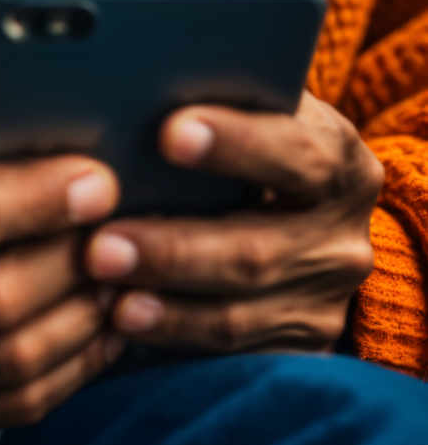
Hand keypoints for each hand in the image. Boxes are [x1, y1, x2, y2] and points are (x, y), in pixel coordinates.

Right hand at [0, 108, 121, 435]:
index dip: (34, 198)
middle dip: (74, 261)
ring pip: (5, 362)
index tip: (98, 179)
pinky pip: (0, 409)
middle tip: (127, 227)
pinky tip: (98, 331)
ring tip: (124, 275)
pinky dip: (66, 371)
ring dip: (84, 319)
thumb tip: (53, 124)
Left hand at [84, 91, 382, 355]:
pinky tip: (124, 329)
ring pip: (239, 316)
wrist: (303, 218)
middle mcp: (342, 239)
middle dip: (174, 250)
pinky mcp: (297, 353)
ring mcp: (324, 305)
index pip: (298, 153)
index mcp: (341, 163)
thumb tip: (135, 85)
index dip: (237, 143)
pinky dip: (173, 343)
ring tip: (104, 297)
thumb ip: (223, 102)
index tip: (169, 133)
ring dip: (165, 309)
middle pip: (257, 251)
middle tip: (101, 246)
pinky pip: (231, 359)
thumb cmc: (253, 145)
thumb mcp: (261, 116)